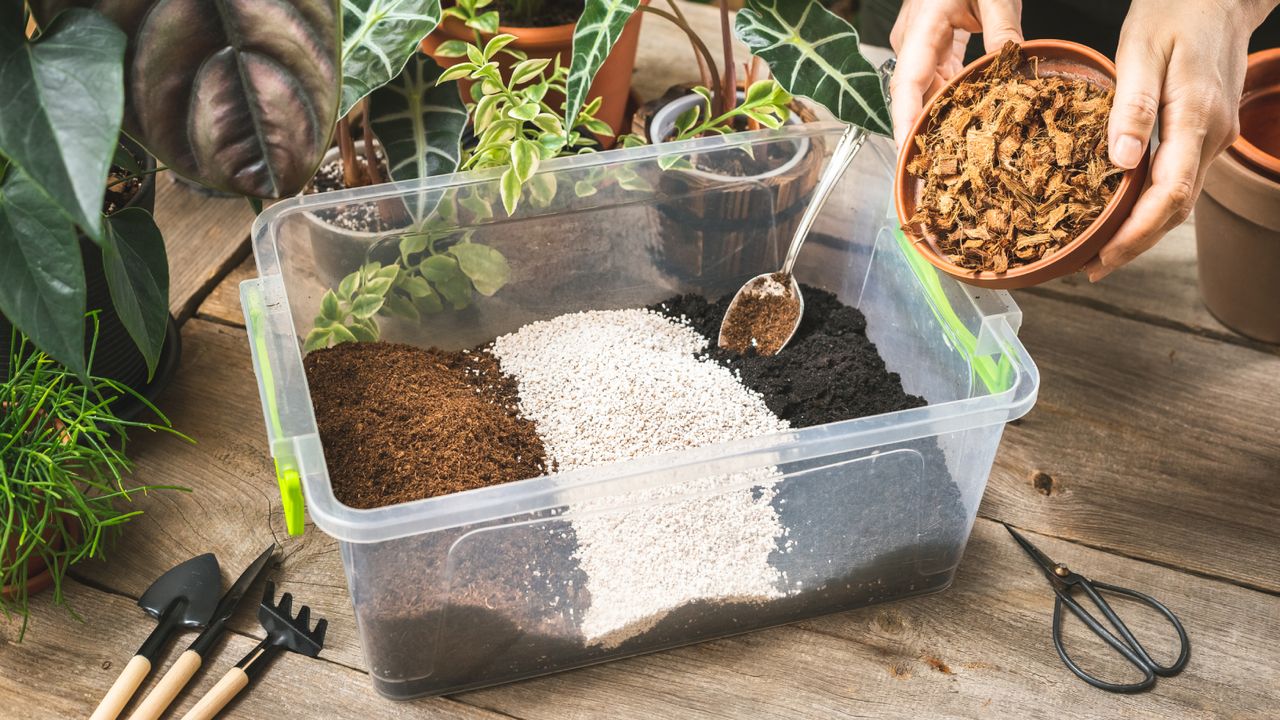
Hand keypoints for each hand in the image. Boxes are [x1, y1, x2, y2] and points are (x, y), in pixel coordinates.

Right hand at [888, 0, 1023, 148]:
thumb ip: (1001, 30)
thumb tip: (1010, 69)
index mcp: (921, 28)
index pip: (905, 85)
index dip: (904, 123)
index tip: (907, 153)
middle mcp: (913, 40)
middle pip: (912, 95)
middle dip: (922, 132)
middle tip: (937, 170)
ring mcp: (921, 41)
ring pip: (926, 89)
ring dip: (940, 116)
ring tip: (956, 153)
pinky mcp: (934, 41)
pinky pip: (939, 76)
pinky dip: (952, 96)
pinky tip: (969, 117)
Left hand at [1089, 0, 1276, 280]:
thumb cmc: (1174, 12)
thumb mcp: (1140, 51)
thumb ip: (1130, 106)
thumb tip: (1120, 162)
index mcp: (1194, 118)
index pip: (1168, 195)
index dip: (1135, 234)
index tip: (1103, 257)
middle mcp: (1211, 135)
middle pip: (1176, 209)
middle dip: (1135, 244)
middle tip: (1092, 267)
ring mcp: (1214, 135)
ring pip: (1180, 198)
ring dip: (1144, 229)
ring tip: (1103, 251)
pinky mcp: (1206, 132)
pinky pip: (1180, 179)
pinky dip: (1152, 204)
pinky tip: (1123, 212)